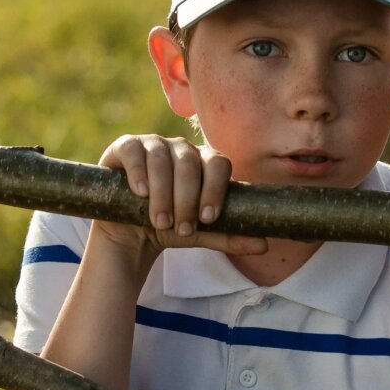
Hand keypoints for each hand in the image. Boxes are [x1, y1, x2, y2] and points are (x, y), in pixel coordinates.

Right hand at [92, 134, 269, 265]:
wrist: (130, 232)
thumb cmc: (170, 226)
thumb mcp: (200, 234)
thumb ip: (229, 236)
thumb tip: (264, 245)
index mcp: (204, 162)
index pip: (219, 164)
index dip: (215, 189)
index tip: (208, 218)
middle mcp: (181, 148)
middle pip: (190, 163)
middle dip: (187, 199)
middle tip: (182, 228)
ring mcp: (153, 144)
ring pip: (162, 159)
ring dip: (163, 194)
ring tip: (161, 222)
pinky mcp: (125, 147)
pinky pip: (134, 151)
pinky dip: (139, 171)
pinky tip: (141, 193)